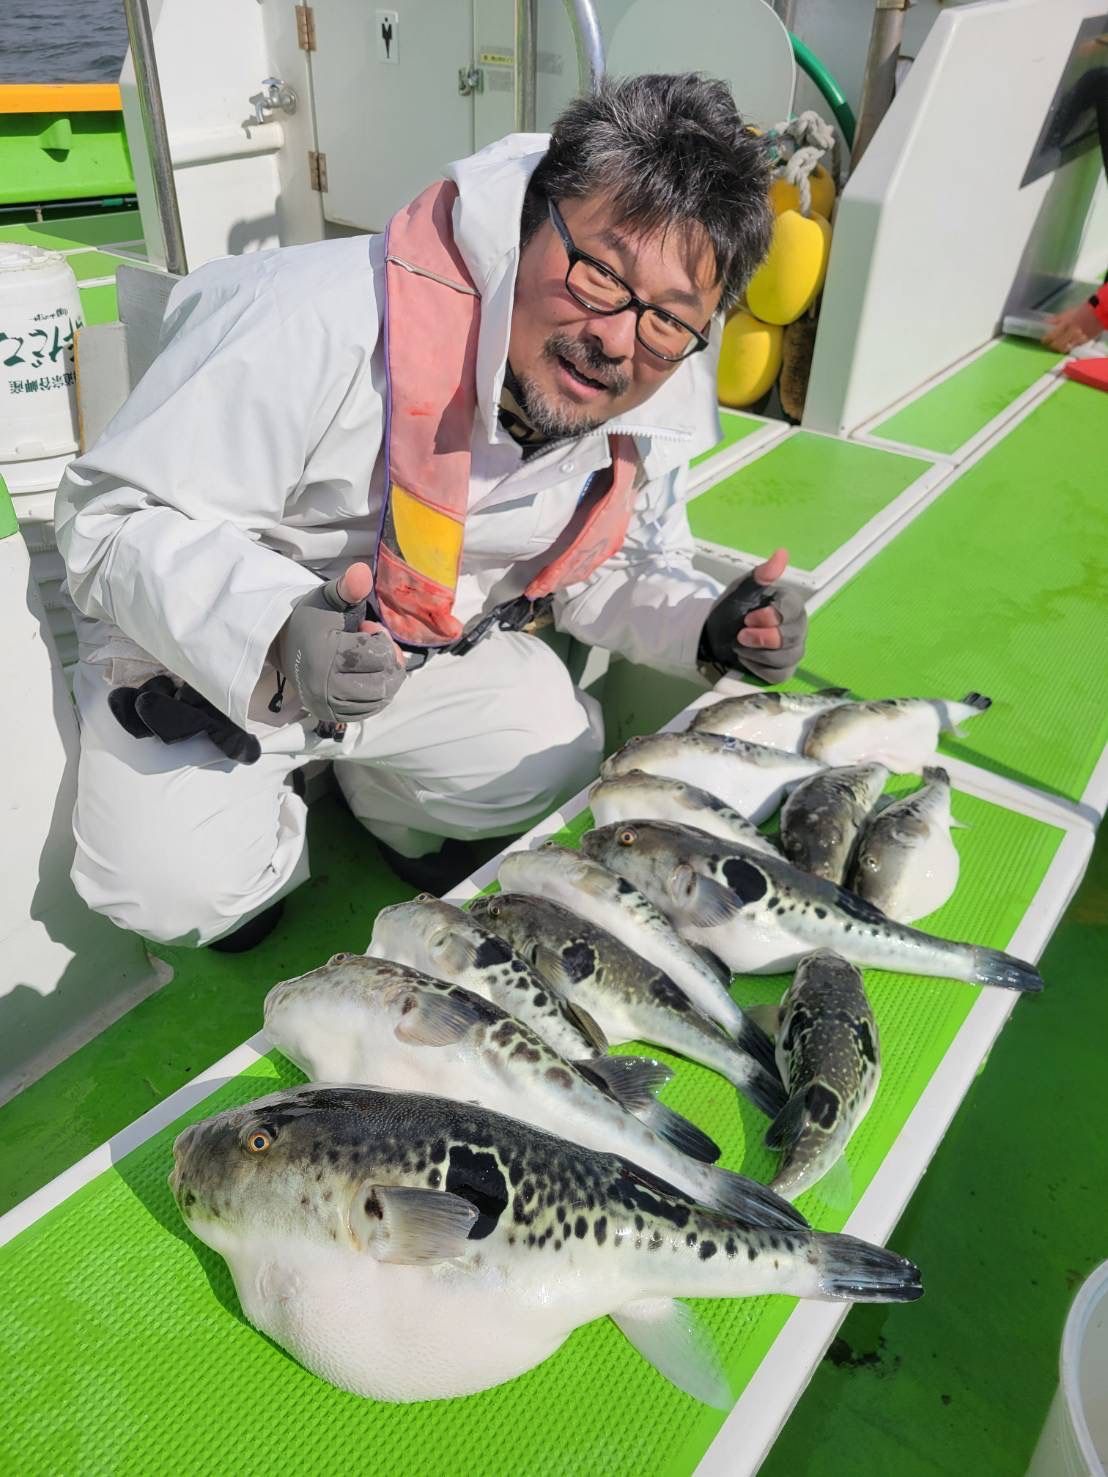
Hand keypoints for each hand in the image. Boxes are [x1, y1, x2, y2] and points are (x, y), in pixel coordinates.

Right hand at [277, 562, 405, 723]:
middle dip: (386, 659)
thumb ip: (347, 588)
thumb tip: (361, 571)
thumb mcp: (328, 598)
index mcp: (325, 657)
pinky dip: (378, 692)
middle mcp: (325, 688)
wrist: (286, 645)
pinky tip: (366, 675)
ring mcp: (328, 706)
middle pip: (384, 679)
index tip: (364, 627)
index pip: (379, 654)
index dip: (380, 638)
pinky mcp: (333, 716)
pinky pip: (371, 709)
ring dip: (384, 676)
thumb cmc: (313, 619)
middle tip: (368, 644)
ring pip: (382, 696)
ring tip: (366, 660)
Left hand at [700, 547, 807, 683]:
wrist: (715, 636)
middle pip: (792, 637)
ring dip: (757, 653)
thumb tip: (782, 553)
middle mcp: (798, 627)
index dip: (770, 617)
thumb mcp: (741, 590)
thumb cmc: (732, 610)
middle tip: (741, 634)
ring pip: (786, 658)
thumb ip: (761, 576)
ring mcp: (794, 650)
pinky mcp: (784, 670)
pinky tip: (747, 659)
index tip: (748, 618)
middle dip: (762, 638)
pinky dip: (758, 668)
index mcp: (790, 604)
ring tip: (740, 645)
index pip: (793, 612)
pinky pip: (778, 674)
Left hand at [1042, 302, 1101, 352]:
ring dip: (1060, 348)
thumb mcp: (1069, 312)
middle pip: (1057, 345)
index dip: (1046, 340)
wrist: (1099, 312)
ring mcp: (1078, 338)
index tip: (1044, 340)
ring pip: (1065, 348)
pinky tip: (1068, 345)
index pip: (1052, 336)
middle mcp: (1071, 332)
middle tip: (1050, 344)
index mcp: (1065, 324)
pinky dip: (1069, 347)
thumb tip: (1046, 322)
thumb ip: (1057, 319)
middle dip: (1052, 346)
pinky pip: (1074, 347)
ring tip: (1059, 346)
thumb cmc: (1083, 310)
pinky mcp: (1084, 341)